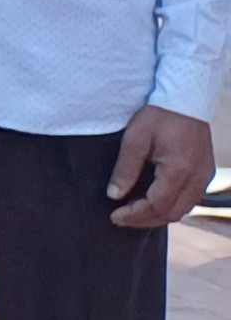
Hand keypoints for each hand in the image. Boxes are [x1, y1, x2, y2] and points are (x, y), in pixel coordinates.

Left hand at [107, 104, 216, 228]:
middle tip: (121, 219)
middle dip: (145, 220)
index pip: (157, 205)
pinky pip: (191, 199)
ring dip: (159, 215)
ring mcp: (205, 176)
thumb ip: (125, 169)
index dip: (135, 215)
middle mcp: (197, 177)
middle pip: (172, 213)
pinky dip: (172, 206)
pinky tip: (154, 202)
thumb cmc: (159, 115)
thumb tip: (114, 195)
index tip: (115, 216)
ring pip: (184, 209)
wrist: (185, 99)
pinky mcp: (206, 172)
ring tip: (134, 213)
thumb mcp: (135, 138)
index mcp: (179, 170)